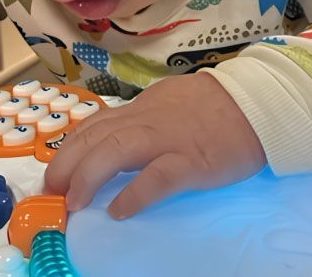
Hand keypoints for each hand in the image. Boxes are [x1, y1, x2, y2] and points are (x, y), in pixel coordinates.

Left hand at [44, 72, 266, 218]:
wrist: (259, 103)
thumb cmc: (217, 105)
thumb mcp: (170, 101)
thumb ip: (144, 116)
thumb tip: (119, 135)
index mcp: (142, 108)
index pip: (96, 125)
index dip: (70, 147)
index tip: (55, 168)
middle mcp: (147, 121)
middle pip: (96, 138)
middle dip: (67, 164)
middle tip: (52, 190)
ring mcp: (168, 140)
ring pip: (116, 152)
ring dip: (89, 177)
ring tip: (74, 203)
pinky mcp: (191, 161)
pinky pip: (157, 178)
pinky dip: (134, 194)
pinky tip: (119, 211)